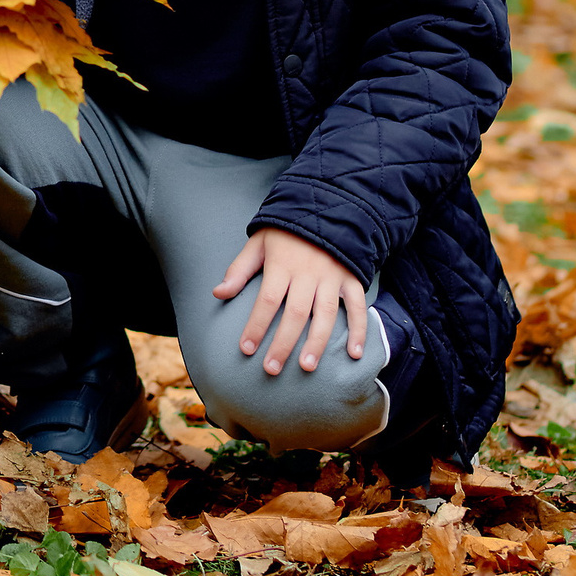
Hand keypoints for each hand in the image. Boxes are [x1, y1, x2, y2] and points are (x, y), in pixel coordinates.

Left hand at [213, 228, 366, 375]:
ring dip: (316, 342)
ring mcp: (332, 277)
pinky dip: (358, 330)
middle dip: (282, 343)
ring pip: (325, 314)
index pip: (267, 300)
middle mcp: (308, 273)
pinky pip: (357, 307)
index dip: (256, 326)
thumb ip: (239, 269)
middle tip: (271, 368)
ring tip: (307, 367)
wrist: (324, 207)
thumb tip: (217, 293)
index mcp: (282, 265)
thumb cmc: (285, 231)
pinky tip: (353, 354)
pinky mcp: (351, 279)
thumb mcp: (258, 243)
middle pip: (295, 314)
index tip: (246, 349)